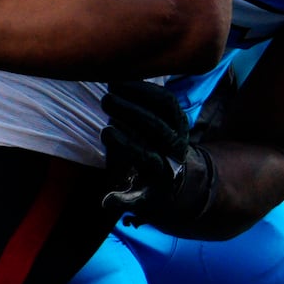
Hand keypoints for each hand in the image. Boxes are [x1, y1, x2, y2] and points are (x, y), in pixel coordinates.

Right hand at [101, 81, 217, 227]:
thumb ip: (123, 201)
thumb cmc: (149, 186)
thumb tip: (106, 203)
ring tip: (113, 84)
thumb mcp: (139, 200)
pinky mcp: (177, 114)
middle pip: (157, 127)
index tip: (105, 132)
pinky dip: (146, 87)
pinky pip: (165, 97)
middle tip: (106, 102)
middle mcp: (175, 148)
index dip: (126, 144)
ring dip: (139, 93)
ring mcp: (179, 128)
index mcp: (164, 170)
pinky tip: (123, 80)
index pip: (146, 156)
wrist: (173, 171)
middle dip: (131, 112)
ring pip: (164, 106)